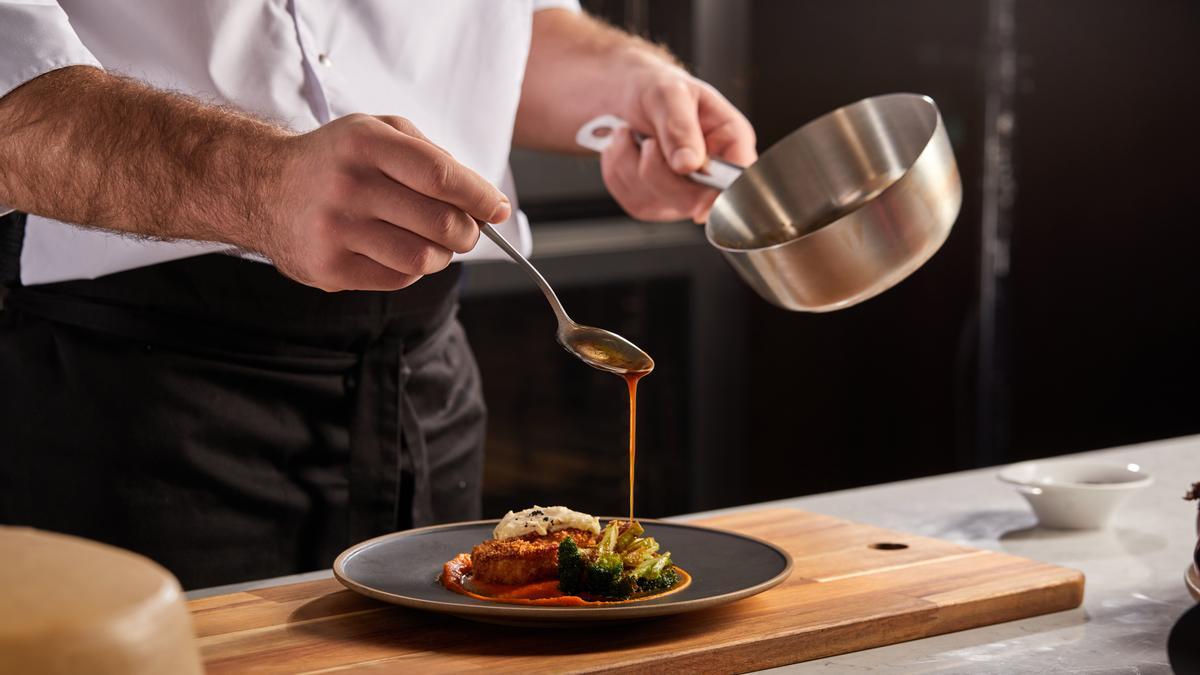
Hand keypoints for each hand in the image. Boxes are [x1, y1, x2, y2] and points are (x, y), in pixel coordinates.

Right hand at [265, 114, 510, 291]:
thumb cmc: (335, 161)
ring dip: (442, 255)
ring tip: (433, 243)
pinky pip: (397, 279)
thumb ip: (431, 155)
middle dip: (468, 232)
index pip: (442, 176)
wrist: (260, 188)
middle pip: (440, 222)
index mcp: (365, 143)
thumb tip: (483, 199)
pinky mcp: (328, 268)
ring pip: (423, 258)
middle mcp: (349, 185)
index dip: (480, 197)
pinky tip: (398, 251)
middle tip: (467, 231)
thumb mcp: (376, 132)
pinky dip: (411, 269)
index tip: (497, 209)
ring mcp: (336, 230)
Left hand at [600, 67, 756, 223]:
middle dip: (657, 170)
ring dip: (630, 165)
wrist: (626, 96)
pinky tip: (624, 149)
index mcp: (730, 140)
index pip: (739, 177)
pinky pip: (632, 200)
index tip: (698, 202)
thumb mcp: (669, 94)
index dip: (723, 194)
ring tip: (630, 135)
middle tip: (648, 141)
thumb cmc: (657, 88)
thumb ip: (680, 126)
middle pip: (692, 200)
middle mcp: (712, 173)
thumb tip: (690, 164)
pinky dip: (617, 171)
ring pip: (657, 202)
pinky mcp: (655, 202)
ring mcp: (684, 193)